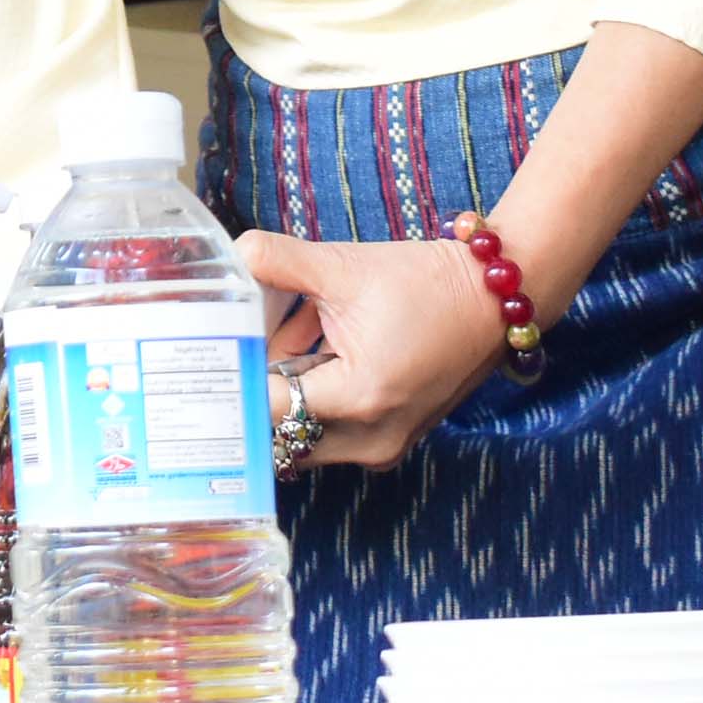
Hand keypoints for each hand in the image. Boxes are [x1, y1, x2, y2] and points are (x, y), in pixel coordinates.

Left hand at [236, 230, 510, 467]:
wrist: (496, 299)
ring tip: (288, 332)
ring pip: (301, 432)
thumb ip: (275, 260)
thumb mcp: (343, 265)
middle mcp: (370, 438)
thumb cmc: (428, 283)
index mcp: (359, 398)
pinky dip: (311, 394)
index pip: (266, 410)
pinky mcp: (389, 440)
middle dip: (254, 385)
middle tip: (234, 338)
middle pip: (278, 430)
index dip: (232, 380)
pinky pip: (329, 431)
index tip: (206, 352)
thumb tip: (228, 256)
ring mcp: (383, 446)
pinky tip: (313, 346)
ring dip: (283, 389)